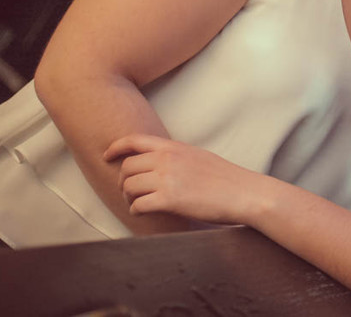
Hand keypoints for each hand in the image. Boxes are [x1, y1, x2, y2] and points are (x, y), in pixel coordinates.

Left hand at [105, 134, 260, 224]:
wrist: (244, 193)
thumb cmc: (226, 179)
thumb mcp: (198, 157)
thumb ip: (176, 157)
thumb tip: (159, 163)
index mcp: (174, 147)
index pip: (135, 140)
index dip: (115, 148)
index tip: (106, 156)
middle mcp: (167, 160)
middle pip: (127, 167)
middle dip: (123, 180)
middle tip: (129, 191)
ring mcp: (167, 179)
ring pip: (129, 186)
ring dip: (128, 197)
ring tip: (137, 203)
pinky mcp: (169, 200)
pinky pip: (138, 205)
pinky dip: (136, 210)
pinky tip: (144, 211)